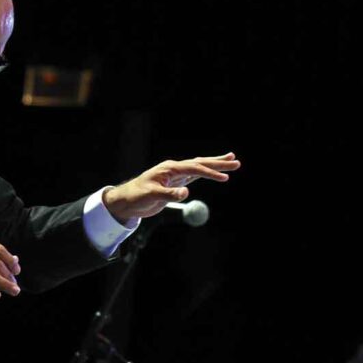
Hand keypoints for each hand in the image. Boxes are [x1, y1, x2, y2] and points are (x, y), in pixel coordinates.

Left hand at [102, 152, 240, 223]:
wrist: (126, 201)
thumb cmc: (136, 196)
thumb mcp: (151, 196)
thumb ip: (169, 194)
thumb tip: (186, 193)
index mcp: (169, 169)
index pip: (194, 169)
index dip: (210, 173)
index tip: (225, 178)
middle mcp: (174, 169)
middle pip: (200, 163)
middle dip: (218, 163)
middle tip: (236, 161)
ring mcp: (175, 175)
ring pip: (199, 168)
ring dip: (214, 165)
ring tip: (231, 160)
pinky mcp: (175, 183)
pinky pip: (194, 176)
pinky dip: (205, 173)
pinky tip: (213, 171)